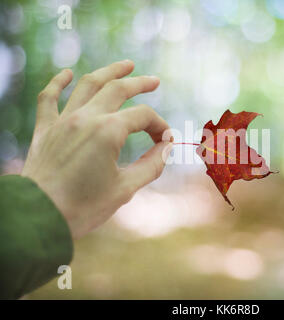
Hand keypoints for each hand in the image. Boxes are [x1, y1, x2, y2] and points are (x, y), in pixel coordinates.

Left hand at [21, 60, 172, 238]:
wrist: (39, 216)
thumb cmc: (84, 207)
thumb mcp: (125, 188)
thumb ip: (151, 165)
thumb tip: (166, 147)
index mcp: (108, 131)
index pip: (143, 116)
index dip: (159, 125)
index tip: (165, 140)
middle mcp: (85, 118)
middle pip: (117, 89)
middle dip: (139, 83)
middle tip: (154, 81)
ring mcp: (62, 121)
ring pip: (87, 85)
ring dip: (108, 72)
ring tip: (125, 65)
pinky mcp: (44, 130)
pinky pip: (48, 98)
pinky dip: (57, 82)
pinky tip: (67, 73)